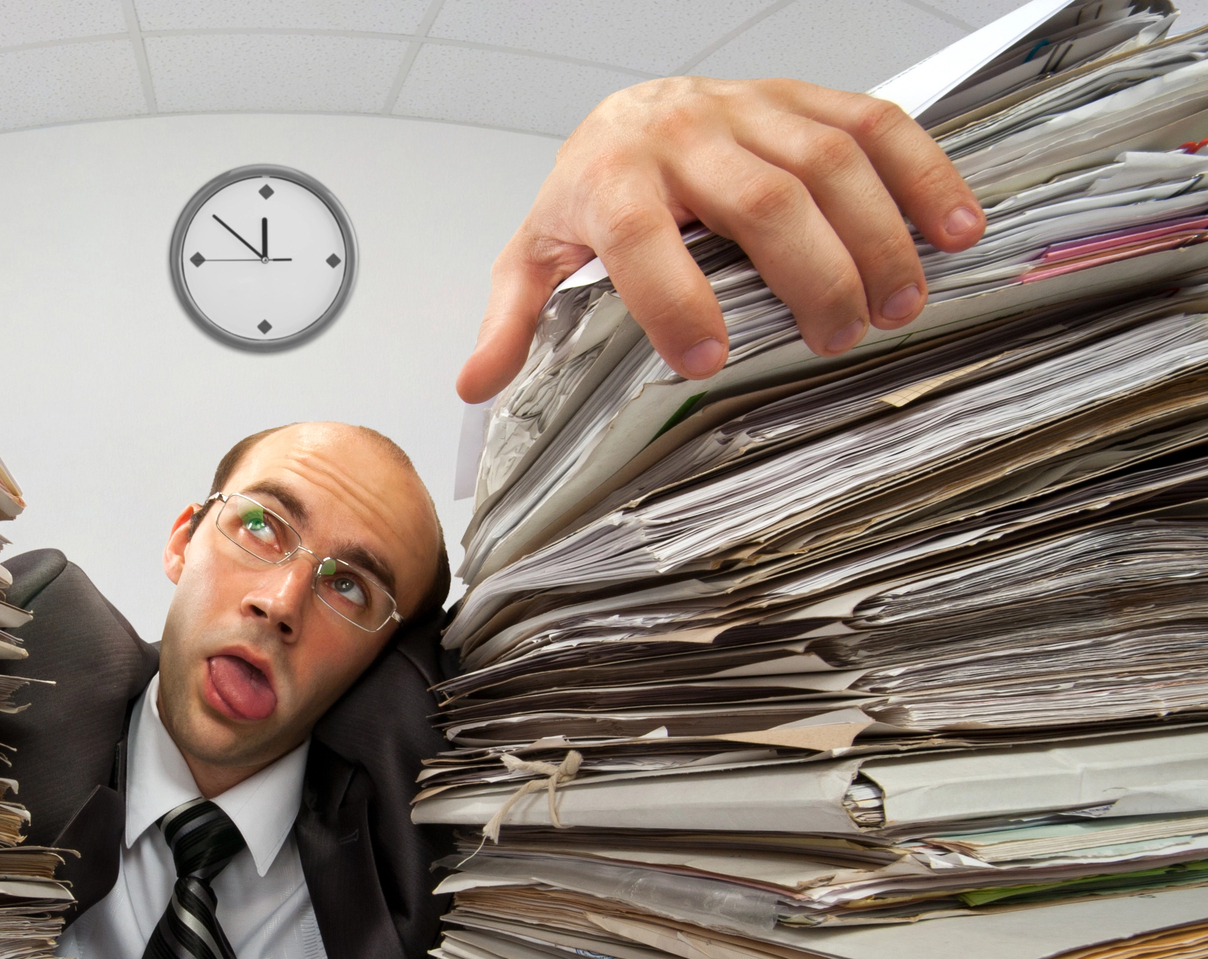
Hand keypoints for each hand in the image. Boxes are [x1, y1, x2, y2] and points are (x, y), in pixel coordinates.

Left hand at [456, 77, 985, 401]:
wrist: (625, 111)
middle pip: (763, 200)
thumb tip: (477, 385)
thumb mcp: (542, 255)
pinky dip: (925, 175)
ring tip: (899, 305)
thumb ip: (514, 321)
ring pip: (829, 163)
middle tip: (839, 338)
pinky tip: (955, 230)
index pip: (642, 237)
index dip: (675, 299)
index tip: (707, 361)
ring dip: (875, 235)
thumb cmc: (593, 193)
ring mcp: (752, 110)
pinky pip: (877, 126)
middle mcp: (684, 136)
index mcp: (613, 179)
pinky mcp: (805, 99)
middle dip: (808, 274)